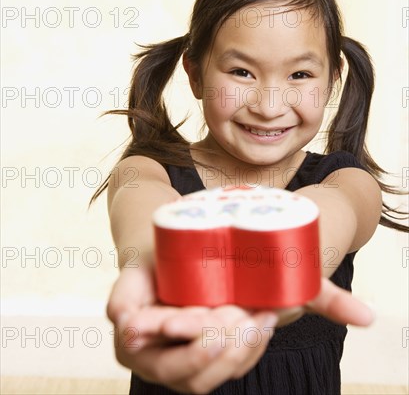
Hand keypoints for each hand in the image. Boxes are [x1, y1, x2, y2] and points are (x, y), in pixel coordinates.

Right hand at [106, 264, 276, 392]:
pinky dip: (254, 345)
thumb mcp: (130, 274)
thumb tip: (130, 329)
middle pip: (193, 379)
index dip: (189, 349)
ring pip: (217, 376)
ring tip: (259, 318)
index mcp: (133, 348)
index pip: (163, 360)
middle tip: (242, 319)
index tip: (211, 324)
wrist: (164, 261)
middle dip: (222, 351)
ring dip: (243, 349)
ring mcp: (186, 367)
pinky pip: (234, 366)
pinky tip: (264, 320)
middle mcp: (158, 365)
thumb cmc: (149, 264)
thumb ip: (122, 300)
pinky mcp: (210, 362)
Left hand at [106, 265, 373, 393]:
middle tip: (237, 316)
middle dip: (221, 352)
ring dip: (187, 346)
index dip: (245, 350)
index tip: (260, 318)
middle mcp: (183, 357)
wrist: (179, 232)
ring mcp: (151, 345)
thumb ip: (319, 298)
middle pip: (203, 375)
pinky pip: (131, 333)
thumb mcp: (275, 278)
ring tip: (205, 317)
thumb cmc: (229, 265)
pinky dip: (141, 329)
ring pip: (171, 365)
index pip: (234, 365)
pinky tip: (149, 325)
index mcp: (216, 353)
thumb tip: (369, 318)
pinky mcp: (125, 318)